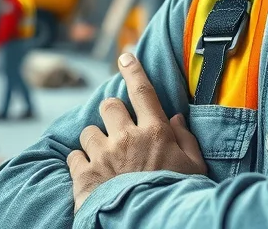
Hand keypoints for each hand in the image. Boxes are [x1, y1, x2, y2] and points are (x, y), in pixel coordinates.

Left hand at [67, 53, 205, 212]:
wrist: (149, 223)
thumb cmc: (176, 196)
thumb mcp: (194, 168)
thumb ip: (185, 139)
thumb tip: (174, 117)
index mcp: (154, 133)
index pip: (142, 91)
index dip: (133, 70)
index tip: (124, 56)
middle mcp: (126, 138)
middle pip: (109, 105)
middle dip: (112, 113)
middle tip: (119, 129)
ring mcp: (103, 156)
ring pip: (88, 131)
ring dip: (95, 140)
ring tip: (106, 157)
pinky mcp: (84, 175)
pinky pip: (73, 156)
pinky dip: (80, 163)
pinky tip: (91, 173)